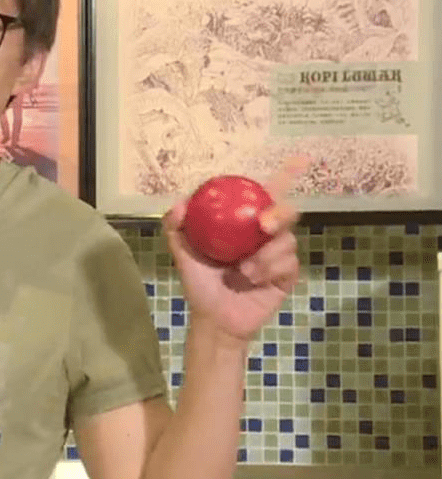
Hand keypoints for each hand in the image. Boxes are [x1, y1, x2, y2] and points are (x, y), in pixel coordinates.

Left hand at [162, 158, 307, 342]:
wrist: (214, 319)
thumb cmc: (199, 284)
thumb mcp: (182, 254)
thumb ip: (176, 227)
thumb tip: (180, 204)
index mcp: (243, 225)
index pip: (265, 194)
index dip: (287, 174)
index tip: (301, 158)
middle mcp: (264, 235)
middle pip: (286, 211)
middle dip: (280, 214)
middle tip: (264, 225)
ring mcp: (279, 254)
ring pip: (287, 240)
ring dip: (264, 256)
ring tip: (243, 271)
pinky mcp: (288, 274)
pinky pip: (288, 263)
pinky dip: (269, 270)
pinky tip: (253, 280)